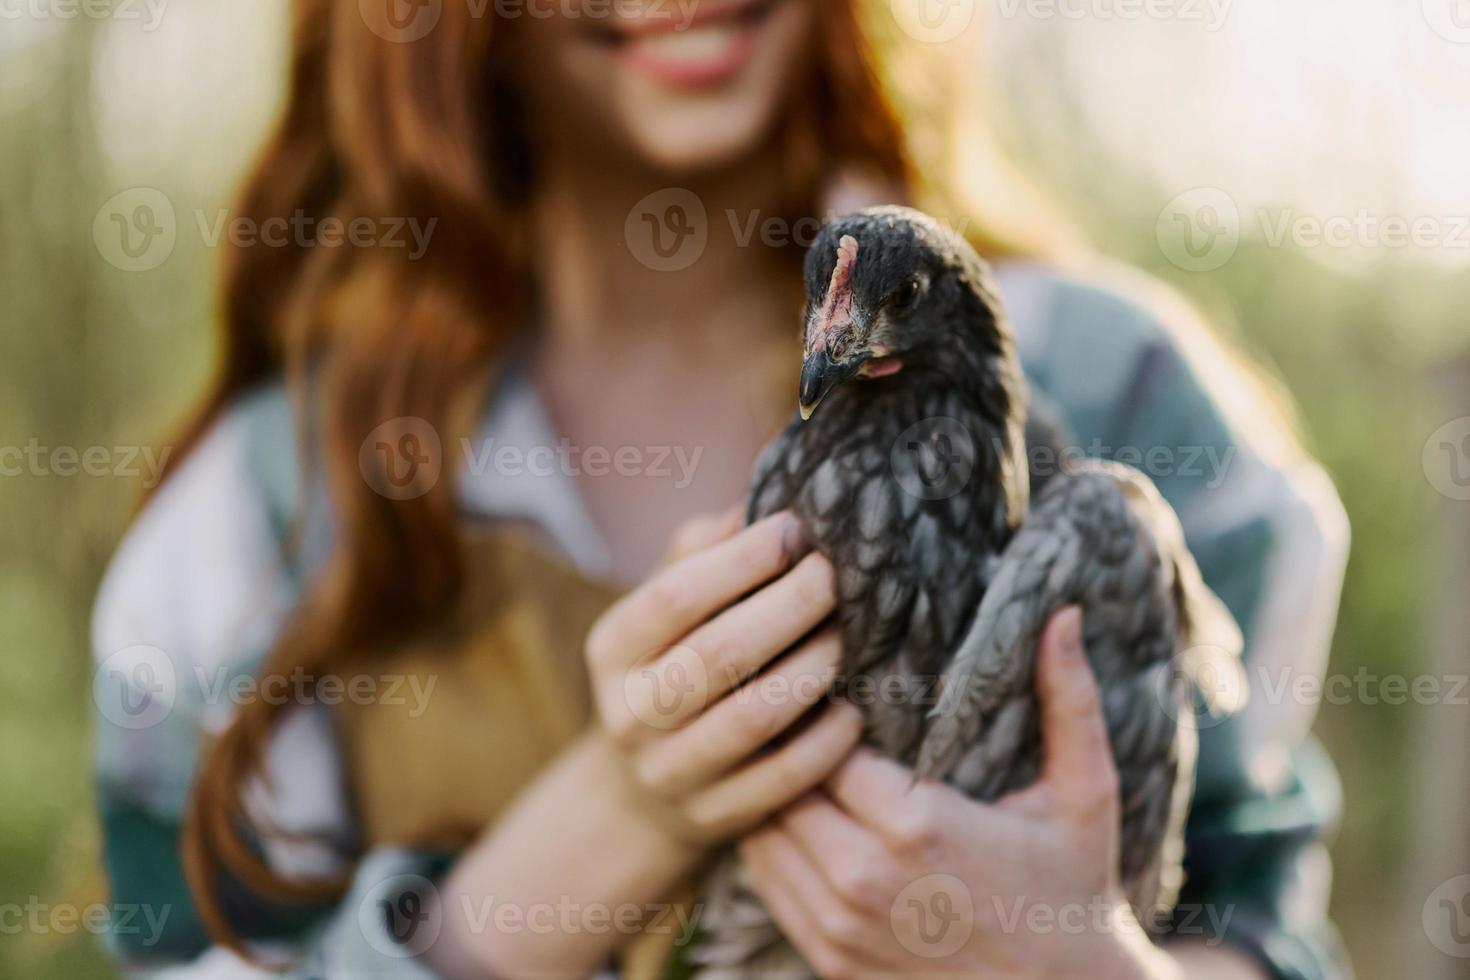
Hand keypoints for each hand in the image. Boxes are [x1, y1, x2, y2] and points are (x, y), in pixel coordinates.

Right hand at [586, 508, 863, 845]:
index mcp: (612, 648)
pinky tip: (853, 709)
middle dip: (790, 606)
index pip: (675, 596)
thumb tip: (753, 506)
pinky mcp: (714, 817)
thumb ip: (699, 555)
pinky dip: (826, 742)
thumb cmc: (669, 669)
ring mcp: (669, 772)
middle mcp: (630, 713)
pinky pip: (782, 779)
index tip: (795, 529)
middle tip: (837, 575)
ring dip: (812, 669)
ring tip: (849, 635)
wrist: (638, 794)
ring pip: (753, 717)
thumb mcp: (660, 612)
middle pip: (719, 654)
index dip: (741, 560)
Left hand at [738, 608, 1185, 979]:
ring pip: (760, 832)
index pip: (824, 742)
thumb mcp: (1086, 793)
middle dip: (784, 740)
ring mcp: (836, 925)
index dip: (819, 702)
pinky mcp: (825, 958)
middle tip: (790, 697)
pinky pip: (764, 883)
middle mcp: (863, 878)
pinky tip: (790, 808)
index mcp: (918, 827)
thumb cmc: (1075, 889)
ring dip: (767, 789)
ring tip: (782, 746)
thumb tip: (1065, 611)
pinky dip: (768, 842)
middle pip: (780, 782)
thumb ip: (1070, 700)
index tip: (827, 671)